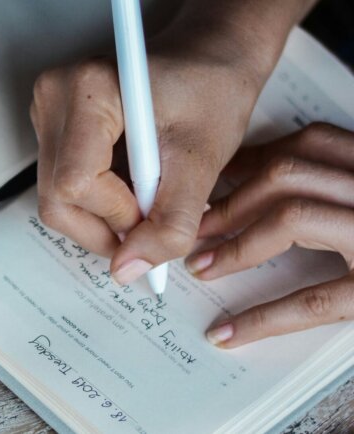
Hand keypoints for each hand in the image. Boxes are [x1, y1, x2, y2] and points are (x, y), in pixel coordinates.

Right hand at [31, 43, 262, 282]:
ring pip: (56, 200)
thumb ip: (169, 223)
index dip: (118, 216)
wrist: (209, 61)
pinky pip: (60, 187)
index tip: (158, 215)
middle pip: (56, 199)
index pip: (76, 184)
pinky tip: (131, 185)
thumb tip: (128, 270)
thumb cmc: (211, 92)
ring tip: (147, 196)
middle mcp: (53, 97)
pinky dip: (98, 201)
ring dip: (104, 216)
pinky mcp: (51, 127)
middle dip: (106, 226)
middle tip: (151, 223)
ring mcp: (46, 112)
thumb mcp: (201, 163)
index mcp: (86, 90)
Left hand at [185, 123, 353, 347]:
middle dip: (230, 201)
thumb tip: (259, 184)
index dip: (248, 164)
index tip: (213, 185)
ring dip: (238, 243)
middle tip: (197, 230)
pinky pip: (318, 299)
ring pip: (295, 215)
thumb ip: (336, 183)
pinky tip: (230, 333)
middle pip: (289, 174)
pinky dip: (265, 317)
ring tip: (204, 267)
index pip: (307, 145)